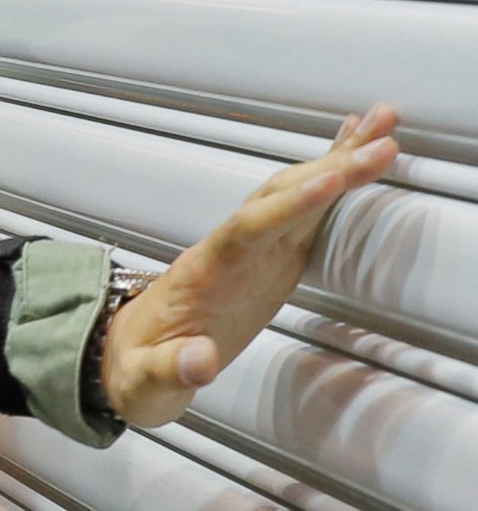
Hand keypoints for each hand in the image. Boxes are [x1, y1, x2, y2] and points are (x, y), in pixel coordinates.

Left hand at [105, 106, 398, 428]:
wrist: (125, 359)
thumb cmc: (136, 369)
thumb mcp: (144, 383)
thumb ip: (169, 371)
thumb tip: (198, 362)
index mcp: (201, 276)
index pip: (248, 231)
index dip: (289, 207)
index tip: (329, 181)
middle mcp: (229, 253)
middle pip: (281, 200)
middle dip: (330, 171)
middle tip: (382, 143)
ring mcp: (251, 253)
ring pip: (296, 196)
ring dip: (338, 162)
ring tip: (384, 126)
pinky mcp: (269, 261)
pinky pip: (303, 212)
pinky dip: (330, 181)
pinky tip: (353, 152)